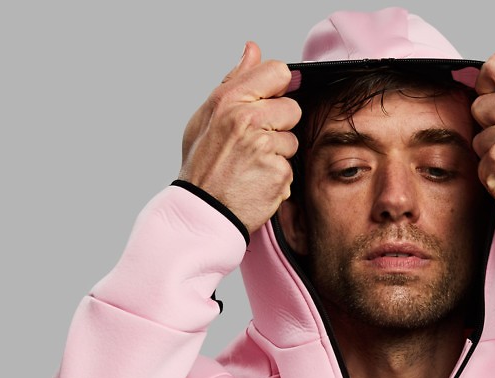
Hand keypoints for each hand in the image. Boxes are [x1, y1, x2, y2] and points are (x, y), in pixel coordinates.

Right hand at [178, 42, 301, 233]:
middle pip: (292, 108)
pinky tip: (256, 181)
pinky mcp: (278, 173)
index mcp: (229, 101)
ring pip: (293, 140)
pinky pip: (291, 167)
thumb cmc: (202, 164)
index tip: (267, 103)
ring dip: (278, 154)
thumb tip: (252, 49)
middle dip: (278, 126)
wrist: (201, 211)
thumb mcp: (208, 115)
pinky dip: (278, 177)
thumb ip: (235, 80)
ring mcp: (264, 147)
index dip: (276, 89)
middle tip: (252, 144)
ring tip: (251, 165)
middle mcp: (247, 120)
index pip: (277, 72)